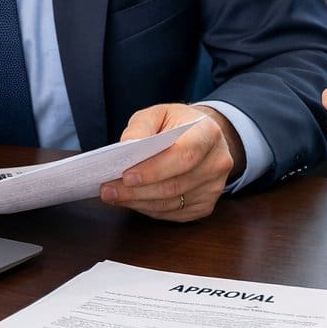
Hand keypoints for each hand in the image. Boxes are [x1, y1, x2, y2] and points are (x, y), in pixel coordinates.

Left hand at [99, 103, 241, 221]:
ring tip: (113, 196)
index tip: (126, 176)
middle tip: (108, 190)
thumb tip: (125, 148)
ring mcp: (214, 187)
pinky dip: (148, 209)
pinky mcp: (206, 205)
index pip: (184, 155)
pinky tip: (132, 201)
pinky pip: (173, 213)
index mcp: (209, 133)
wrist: (203, 137)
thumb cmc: (177, 124)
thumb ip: (141, 127)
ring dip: (138, 202)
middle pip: (175, 184)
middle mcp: (217, 162)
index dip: (154, 169)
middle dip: (137, 191)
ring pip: (171, 203)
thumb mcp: (158, 114)